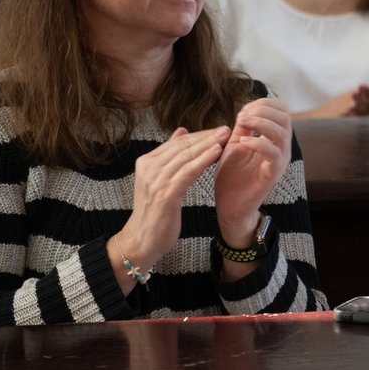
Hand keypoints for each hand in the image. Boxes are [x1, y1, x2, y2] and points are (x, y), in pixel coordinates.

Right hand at [114, 126, 230, 272]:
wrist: (141, 241)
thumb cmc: (154, 212)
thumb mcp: (159, 180)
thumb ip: (169, 156)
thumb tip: (181, 131)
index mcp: (147, 162)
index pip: (177, 142)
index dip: (199, 134)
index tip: (217, 130)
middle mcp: (149, 168)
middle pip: (182, 146)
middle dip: (206, 136)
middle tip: (226, 129)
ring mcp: (156, 180)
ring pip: (186, 156)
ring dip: (208, 144)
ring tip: (226, 136)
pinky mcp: (166, 193)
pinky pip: (188, 171)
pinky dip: (203, 160)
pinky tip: (217, 152)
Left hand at [215, 98, 292, 246]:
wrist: (230, 206)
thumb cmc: (233, 177)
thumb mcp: (235, 145)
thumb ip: (243, 129)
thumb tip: (246, 110)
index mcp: (275, 139)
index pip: (282, 110)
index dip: (264, 104)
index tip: (243, 110)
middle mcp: (282, 148)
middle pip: (285, 117)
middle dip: (263, 110)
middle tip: (242, 116)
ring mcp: (279, 161)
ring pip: (282, 132)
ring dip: (261, 123)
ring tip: (242, 124)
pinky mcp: (272, 174)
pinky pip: (273, 153)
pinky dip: (258, 142)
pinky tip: (242, 143)